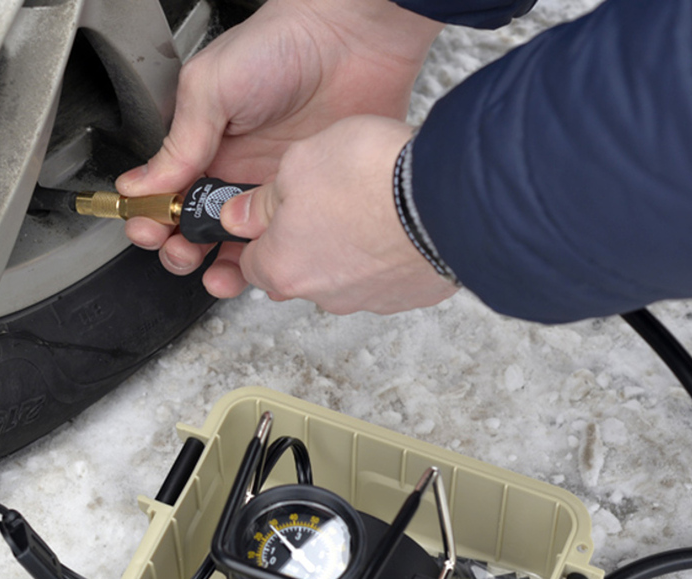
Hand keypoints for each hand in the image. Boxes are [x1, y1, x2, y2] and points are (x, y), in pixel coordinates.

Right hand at [115, 0, 441, 291]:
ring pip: (242, 246)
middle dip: (181, 250)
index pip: (169, 196)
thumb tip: (139, 185)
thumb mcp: (211, 87)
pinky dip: (273, 262)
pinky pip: (287, 241)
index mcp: (204, 145)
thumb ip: (180, 141)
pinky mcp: (311, 198)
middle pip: (199, 230)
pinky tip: (265, 263)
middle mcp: (236, 171)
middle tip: (182, 252)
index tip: (149, 229)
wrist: (352, 39)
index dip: (154, 219)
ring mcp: (274, 188)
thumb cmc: (281, 45)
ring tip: (219, 273)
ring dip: (224, 268)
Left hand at [217, 115, 458, 314]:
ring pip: (345, 273)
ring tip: (367, 202)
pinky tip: (396, 219)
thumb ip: (262, 199)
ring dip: (349, 245)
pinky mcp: (410, 295)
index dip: (258, 234)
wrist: (451, 196)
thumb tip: (240, 215)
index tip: (268, 212)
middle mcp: (323, 294)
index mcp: (283, 267)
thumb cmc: (372, 178)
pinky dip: (386, 251)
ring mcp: (370, 299)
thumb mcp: (297, 165)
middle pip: (298, 271)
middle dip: (304, 240)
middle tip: (323, 199)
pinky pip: (387, 274)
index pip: (249, 263)